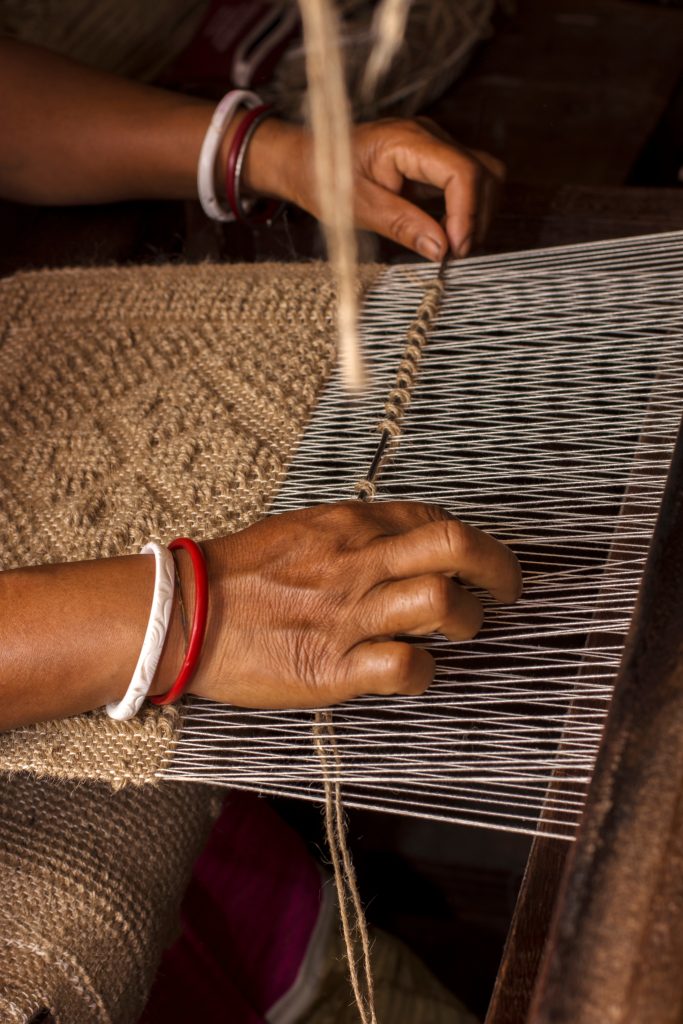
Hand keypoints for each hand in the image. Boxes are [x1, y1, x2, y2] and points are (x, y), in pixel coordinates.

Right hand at [178, 501, 520, 708]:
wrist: (184, 613)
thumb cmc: (239, 573)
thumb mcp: (301, 531)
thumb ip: (353, 535)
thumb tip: (399, 543)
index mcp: (349, 526)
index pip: (434, 520)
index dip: (469, 542)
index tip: (476, 563)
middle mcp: (357, 563)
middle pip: (454, 548)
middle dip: (498, 568)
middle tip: (507, 589)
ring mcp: (347, 615)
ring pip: (440, 603)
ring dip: (466, 621)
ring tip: (458, 632)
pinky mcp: (331, 667)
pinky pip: (404, 667)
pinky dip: (423, 673)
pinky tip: (413, 672)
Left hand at [247, 117, 504, 259]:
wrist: (306, 160)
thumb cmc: (325, 178)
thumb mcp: (358, 208)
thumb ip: (403, 226)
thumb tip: (442, 249)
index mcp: (408, 140)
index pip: (461, 171)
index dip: (467, 213)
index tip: (455, 250)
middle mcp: (429, 136)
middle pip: (483, 172)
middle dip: (477, 217)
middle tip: (454, 254)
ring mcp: (435, 146)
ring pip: (483, 177)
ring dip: (476, 215)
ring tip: (451, 247)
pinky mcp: (434, 162)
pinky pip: (467, 184)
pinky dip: (466, 212)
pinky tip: (446, 235)